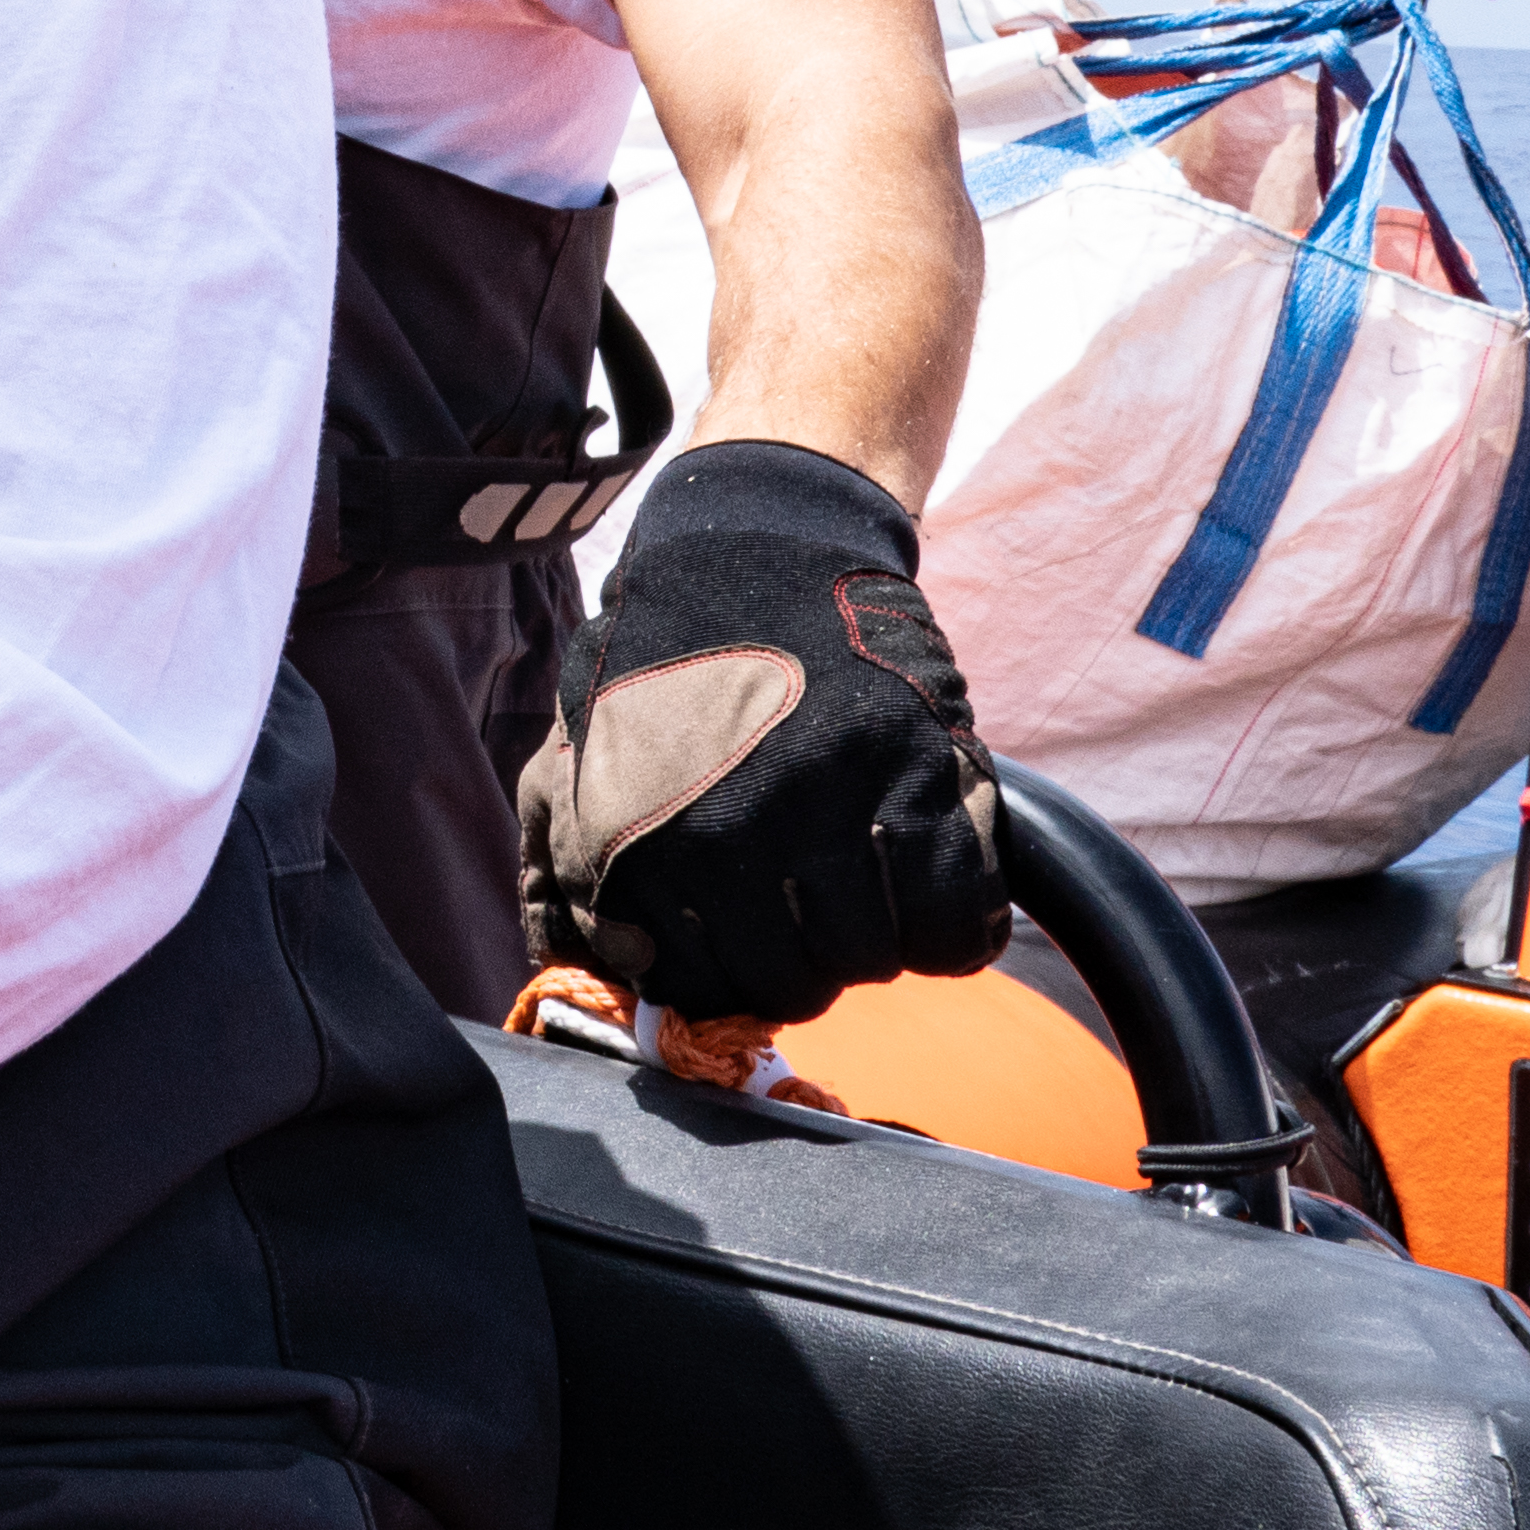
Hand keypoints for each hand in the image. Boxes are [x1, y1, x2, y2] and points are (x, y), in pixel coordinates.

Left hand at [518, 440, 1009, 1025]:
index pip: (700, 988)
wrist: (761, 541)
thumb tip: (587, 965)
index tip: (751, 940)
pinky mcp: (918, 777)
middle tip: (812, 902)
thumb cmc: (668, 658)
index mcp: (636, 842)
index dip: (733, 972)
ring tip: (865, 876)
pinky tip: (933, 881)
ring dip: (878, 936)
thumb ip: (572, 863)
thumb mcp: (585, 752)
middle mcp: (728, 838)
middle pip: (796, 981)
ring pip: (875, 959)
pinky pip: (956, 920)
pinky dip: (958, 920)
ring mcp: (828, 808)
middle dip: (807, 957)